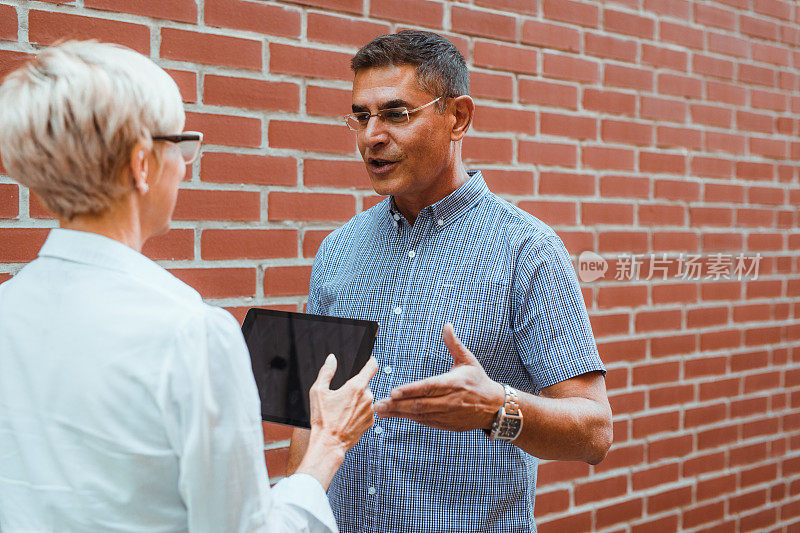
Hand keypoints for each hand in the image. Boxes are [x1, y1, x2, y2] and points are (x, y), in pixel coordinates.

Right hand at [308, 354, 377, 452]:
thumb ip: (326, 372)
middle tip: (342, 396)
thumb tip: (331, 359)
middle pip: (365, 384)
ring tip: (343, 410)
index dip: (370, 361)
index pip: (371, 367)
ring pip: (366, 398)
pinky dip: (359, 411)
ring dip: (358, 400)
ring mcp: (370, 410)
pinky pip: (367, 411)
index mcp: (356, 387)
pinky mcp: (370, 422)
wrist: (329, 443)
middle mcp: (367, 398)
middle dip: (355, 387)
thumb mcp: (318, 391)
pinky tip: (347, 417)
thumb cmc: (323, 419)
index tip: (369, 360)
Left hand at [373, 323, 504, 431]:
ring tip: (381, 411)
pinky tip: (397, 415)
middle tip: (378, 404)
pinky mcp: (447, 424)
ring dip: (399, 414)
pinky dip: (411, 419)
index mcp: (455, 383)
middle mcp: (451, 400)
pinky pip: (426, 422)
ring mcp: (449, 415)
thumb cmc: (478, 381)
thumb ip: (454, 344)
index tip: (393, 391)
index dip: (411, 390)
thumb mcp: (468, 360)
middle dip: (397, 405)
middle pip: (421, 404)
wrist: (495, 407)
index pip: (429, 387)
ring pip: (421, 415)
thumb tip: (447, 326)